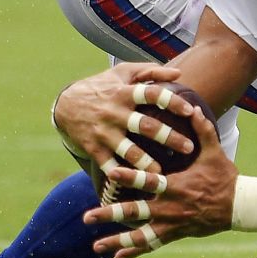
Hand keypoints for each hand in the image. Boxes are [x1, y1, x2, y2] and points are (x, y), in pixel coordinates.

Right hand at [52, 63, 193, 179]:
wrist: (65, 104)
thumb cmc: (102, 87)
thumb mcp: (122, 73)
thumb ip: (151, 72)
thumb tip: (179, 73)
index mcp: (125, 93)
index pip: (152, 94)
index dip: (172, 102)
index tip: (191, 111)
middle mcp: (115, 113)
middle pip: (145, 126)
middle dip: (169, 137)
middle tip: (189, 148)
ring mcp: (104, 132)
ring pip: (127, 150)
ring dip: (145, 162)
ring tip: (162, 173)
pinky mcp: (94, 148)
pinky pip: (109, 165)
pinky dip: (120, 176)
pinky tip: (134, 186)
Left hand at [83, 110, 235, 257]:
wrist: (240, 206)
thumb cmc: (225, 177)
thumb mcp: (215, 152)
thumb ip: (202, 129)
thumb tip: (194, 106)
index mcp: (177, 186)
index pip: (149, 180)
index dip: (130, 176)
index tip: (110, 172)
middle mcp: (170, 207)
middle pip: (136, 212)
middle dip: (110, 215)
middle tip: (88, 217)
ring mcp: (172, 223)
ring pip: (140, 236)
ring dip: (117, 241)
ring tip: (96, 246)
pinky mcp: (176, 234)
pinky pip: (152, 245)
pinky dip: (134, 252)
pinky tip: (117, 257)